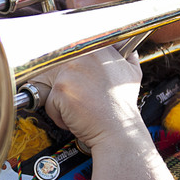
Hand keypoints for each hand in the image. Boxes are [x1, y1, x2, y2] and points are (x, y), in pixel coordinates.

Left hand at [31, 47, 178, 179]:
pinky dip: (58, 115)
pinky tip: (76, 118)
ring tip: (78, 108)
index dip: (64, 66)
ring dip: (58, 100)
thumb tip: (123, 48)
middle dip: (57, 85)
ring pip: (49, 84)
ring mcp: (70, 71)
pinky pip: (48, 102)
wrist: (120, 131)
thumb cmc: (123, 107)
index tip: (68, 78)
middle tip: (73, 98)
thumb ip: (124, 57)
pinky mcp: (61, 89)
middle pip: (52, 65)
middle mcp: (84, 55)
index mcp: (99, 48)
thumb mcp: (131, 73)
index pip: (68, 49)